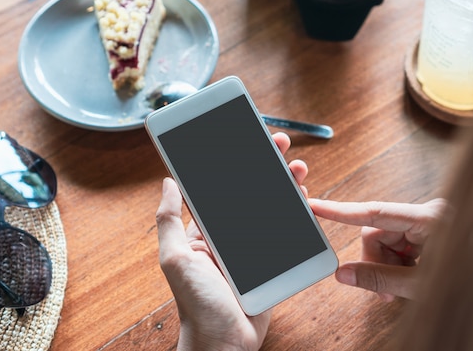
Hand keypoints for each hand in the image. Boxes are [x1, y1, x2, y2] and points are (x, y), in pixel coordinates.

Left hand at [156, 133, 306, 350]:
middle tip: (278, 144)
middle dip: (266, 166)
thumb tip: (168, 181)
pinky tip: (304, 197)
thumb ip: (170, 220)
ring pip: (272, 208)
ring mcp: (253, 249)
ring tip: (296, 167)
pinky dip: (297, 213)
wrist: (224, 344)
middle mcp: (230, 236)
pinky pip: (288, 233)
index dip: (234, 164)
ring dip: (284, 184)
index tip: (244, 141)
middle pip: (251, 192)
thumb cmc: (195, 305)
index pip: (221, 189)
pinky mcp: (273, 263)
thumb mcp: (175, 258)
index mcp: (206, 232)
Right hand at [309, 198, 445, 300]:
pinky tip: (406, 278)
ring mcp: (427, 222)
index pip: (375, 212)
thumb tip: (342, 273)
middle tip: (383, 291)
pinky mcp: (427, 232)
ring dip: (385, 266)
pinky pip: (396, 245)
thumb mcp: (421, 285)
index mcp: (431, 219)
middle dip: (375, 262)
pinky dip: (395, 264)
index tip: (315, 206)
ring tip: (398, 289)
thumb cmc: (470, 281)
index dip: (341, 211)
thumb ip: (380, 279)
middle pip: (377, 232)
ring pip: (384, 241)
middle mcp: (427, 215)